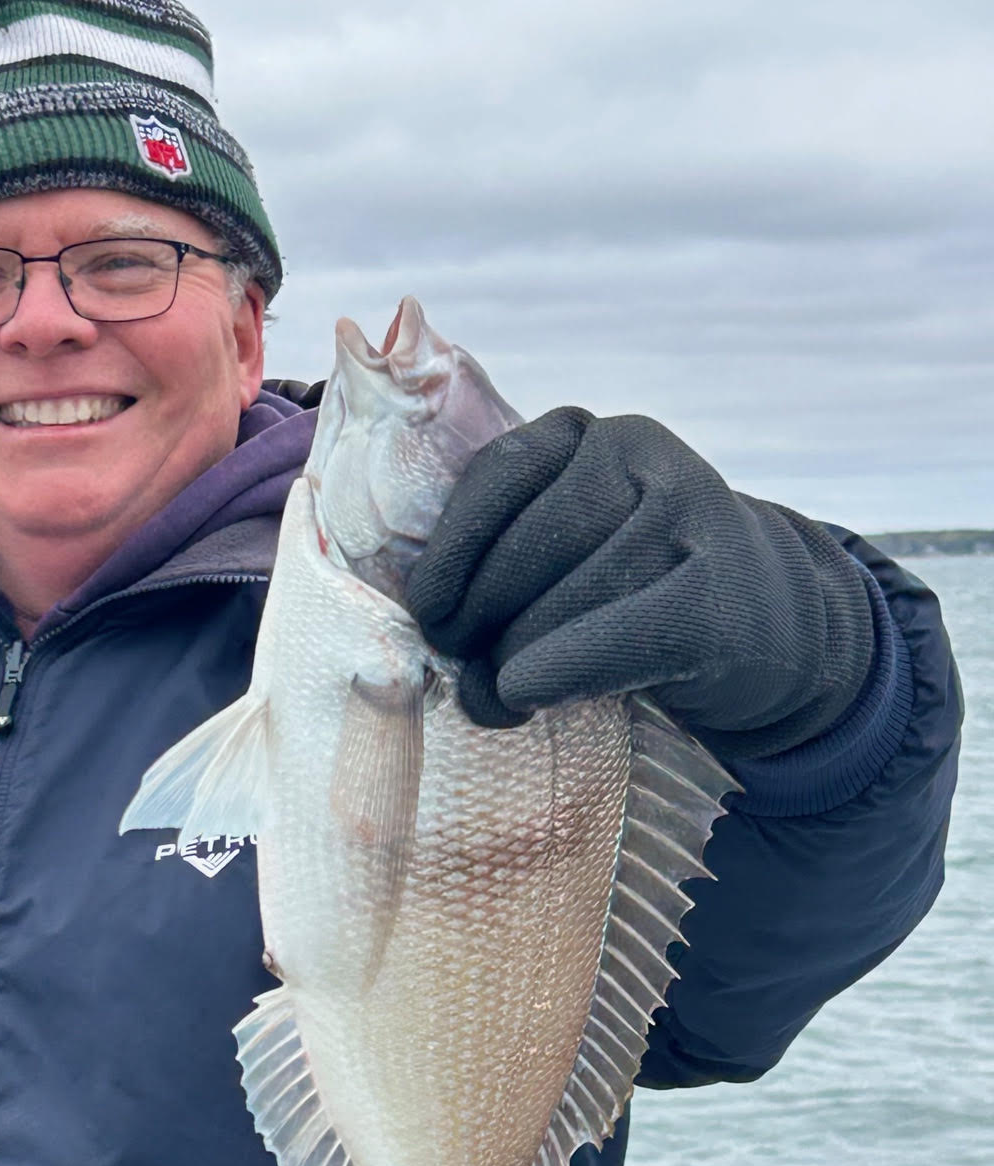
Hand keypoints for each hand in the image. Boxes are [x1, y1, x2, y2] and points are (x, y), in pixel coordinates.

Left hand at [406, 408, 877, 758]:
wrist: (770, 620)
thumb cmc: (635, 589)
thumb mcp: (576, 541)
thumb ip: (509, 553)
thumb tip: (428, 625)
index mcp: (585, 434)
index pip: (495, 478)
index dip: (447, 554)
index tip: (426, 611)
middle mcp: (640, 456)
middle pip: (524, 553)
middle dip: (476, 625)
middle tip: (463, 673)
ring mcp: (688, 517)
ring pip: (562, 604)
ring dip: (511, 666)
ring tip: (498, 700)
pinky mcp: (718, 594)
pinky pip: (616, 639)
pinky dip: (560, 671)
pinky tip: (527, 693)